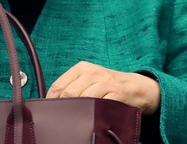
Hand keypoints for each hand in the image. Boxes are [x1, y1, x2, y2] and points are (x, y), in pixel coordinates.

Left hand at [46, 61, 160, 114]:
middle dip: (64, 107)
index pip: (59, 84)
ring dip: (78, 111)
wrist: (137, 86)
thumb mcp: (89, 79)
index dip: (51, 100)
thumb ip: (72, 86)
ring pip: (84, 99)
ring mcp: (106, 82)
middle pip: (69, 93)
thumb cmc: (108, 85)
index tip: (49, 110)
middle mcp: (93, 72)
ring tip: (76, 119)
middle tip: (62, 117)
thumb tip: (52, 101)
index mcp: (82, 68)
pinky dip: (94, 113)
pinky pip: (101, 104)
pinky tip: (92, 117)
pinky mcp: (117, 93)